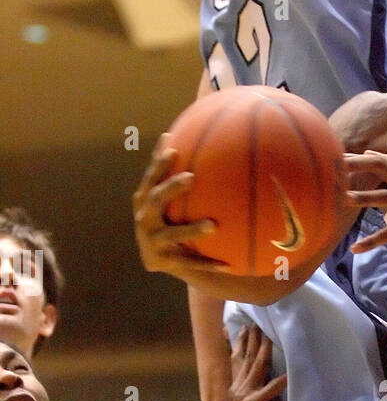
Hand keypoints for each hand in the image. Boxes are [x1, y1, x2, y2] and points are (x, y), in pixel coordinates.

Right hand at [133, 137, 220, 278]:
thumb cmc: (161, 217)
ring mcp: (153, 242)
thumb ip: (163, 171)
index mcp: (143, 201)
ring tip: (213, 226)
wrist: (154, 258)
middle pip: (157, 201)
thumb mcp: (158, 196)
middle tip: (192, 178)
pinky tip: (228, 266)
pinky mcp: (165, 262)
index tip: (173, 151)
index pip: (151, 179)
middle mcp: (145, 219)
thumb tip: (169, 134)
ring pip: (174, 235)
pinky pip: (191, 263)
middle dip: (172, 189)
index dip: (159, 165)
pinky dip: (209, 264)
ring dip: (192, 230)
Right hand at [225, 325, 286, 400]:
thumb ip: (253, 397)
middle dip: (251, 340)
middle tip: (255, 324)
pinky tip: (287, 374)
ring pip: (255, 368)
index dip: (240, 345)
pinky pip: (269, 390)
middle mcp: (237, 390)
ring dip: (262, 352)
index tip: (243, 330)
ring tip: (268, 337)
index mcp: (235, 391)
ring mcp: (244, 397)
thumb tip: (262, 386)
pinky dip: (279, 382)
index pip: (237, 362)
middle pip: (246, 359)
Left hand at [345, 152, 386, 254]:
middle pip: (382, 168)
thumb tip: (366, 153)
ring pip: (385, 197)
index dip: (358, 158)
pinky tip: (355, 248)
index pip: (381, 160)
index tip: (335, 156)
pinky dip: (372, 241)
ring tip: (343, 199)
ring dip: (364, 198)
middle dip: (358, 166)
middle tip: (335, 166)